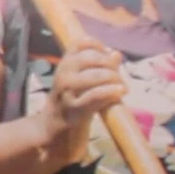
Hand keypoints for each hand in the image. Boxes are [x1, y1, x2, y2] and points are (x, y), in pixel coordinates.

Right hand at [41, 43, 126, 160]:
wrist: (52, 130)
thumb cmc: (70, 103)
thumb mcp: (80, 81)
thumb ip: (97, 67)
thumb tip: (116, 53)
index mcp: (63, 65)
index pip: (80, 43)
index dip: (98, 45)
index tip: (108, 54)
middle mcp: (63, 74)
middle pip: (92, 58)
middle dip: (111, 65)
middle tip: (119, 76)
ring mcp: (68, 92)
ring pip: (97, 75)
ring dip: (115, 79)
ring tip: (122, 87)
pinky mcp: (75, 108)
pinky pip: (97, 94)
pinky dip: (112, 91)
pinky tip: (121, 92)